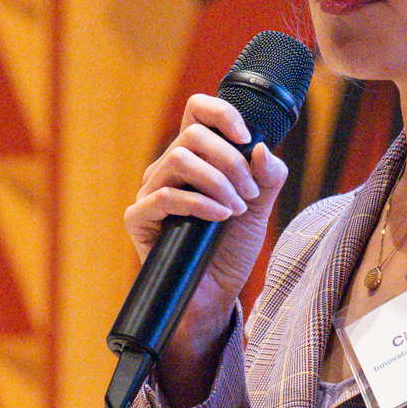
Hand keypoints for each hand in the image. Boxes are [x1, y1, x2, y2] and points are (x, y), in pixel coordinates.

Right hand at [122, 94, 289, 368]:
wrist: (215, 295)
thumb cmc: (231, 249)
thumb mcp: (259, 208)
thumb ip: (267, 176)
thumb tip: (262, 147)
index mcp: (195, 157)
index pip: (197, 111)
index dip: (222, 113)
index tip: (247, 136)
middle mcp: (168, 168)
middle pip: (193, 135)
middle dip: (231, 162)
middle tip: (250, 194)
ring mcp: (151, 192)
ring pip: (179, 159)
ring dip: (217, 182)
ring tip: (237, 209)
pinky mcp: (139, 218)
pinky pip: (165, 196)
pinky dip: (199, 203)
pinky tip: (219, 216)